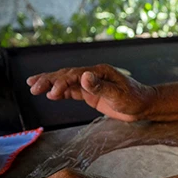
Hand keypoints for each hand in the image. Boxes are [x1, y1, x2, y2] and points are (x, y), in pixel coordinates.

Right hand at [27, 64, 155, 121]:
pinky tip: (49, 94)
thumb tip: (83, 76)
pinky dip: (59, 92)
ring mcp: (90, 84)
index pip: (74, 75)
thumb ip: (100, 86)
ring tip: (33, 87)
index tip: (51, 93)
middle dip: (49, 80)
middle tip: (33, 87)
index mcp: (99, 71)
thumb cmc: (135, 99)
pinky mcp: (90, 93)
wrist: (144, 106)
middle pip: (66, 75)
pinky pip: (71, 91)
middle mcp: (92, 75)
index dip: (61, 82)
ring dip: (50, 84)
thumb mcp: (119, 95)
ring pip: (66, 82)